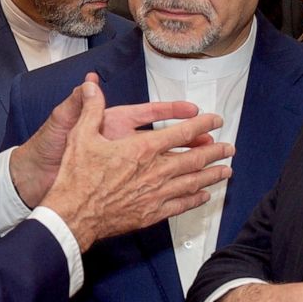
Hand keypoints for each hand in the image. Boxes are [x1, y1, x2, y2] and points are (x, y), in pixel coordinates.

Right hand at [11, 74, 213, 206]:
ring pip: (193, 182)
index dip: (203, 125)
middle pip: (195, 158)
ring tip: (226, 171)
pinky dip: (195, 200)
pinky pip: (180, 206)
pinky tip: (204, 196)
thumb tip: (91, 86)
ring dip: (212, 175)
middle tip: (230, 147)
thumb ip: (91, 109)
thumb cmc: (77, 177)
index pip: (183, 133)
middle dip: (216, 151)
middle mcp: (155, 171)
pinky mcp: (151, 213)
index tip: (216, 120)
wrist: (73, 215)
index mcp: (143, 148)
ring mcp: (155, 194)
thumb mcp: (80, 135)